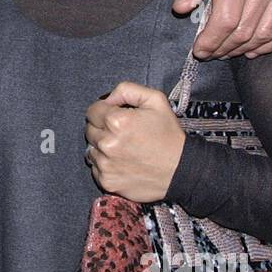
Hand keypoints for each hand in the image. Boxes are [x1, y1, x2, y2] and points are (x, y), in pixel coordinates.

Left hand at [84, 82, 185, 202]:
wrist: (181, 170)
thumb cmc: (168, 134)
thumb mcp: (155, 100)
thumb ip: (127, 90)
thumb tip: (108, 98)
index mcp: (116, 121)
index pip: (92, 111)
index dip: (104, 111)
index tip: (115, 116)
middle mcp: (107, 143)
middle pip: (90, 130)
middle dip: (102, 128)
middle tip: (122, 133)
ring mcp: (106, 165)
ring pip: (91, 150)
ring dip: (102, 147)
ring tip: (124, 149)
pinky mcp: (107, 181)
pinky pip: (96, 168)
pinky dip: (106, 165)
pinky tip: (123, 163)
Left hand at [172, 0, 271, 58]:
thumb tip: (182, 10)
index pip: (226, 21)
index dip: (211, 41)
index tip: (199, 50)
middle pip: (245, 31)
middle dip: (224, 48)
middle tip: (211, 52)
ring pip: (266, 33)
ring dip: (245, 48)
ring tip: (228, 50)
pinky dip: (271, 42)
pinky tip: (255, 46)